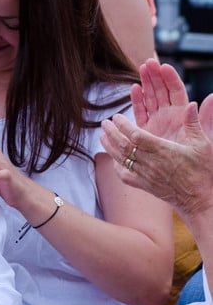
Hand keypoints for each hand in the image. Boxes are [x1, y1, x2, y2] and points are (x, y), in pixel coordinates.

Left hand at [100, 77, 212, 224]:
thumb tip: (191, 104)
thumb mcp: (203, 145)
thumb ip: (194, 124)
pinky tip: (114, 159)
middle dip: (112, 133)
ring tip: (102, 136)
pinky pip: (125, 176)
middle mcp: (151, 163)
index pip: (136, 136)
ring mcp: (146, 176)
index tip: (116, 117)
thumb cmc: (203, 172)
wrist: (200, 201)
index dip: (124, 126)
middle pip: (124, 146)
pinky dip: (117, 166)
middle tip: (104, 123)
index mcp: (163, 151)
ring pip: (121, 160)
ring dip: (109, 147)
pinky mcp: (144, 186)